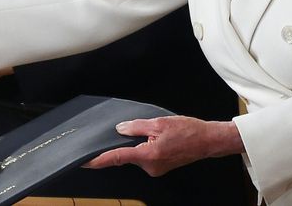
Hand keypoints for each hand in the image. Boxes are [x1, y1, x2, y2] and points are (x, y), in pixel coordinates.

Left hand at [83, 116, 243, 176]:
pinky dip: (145, 146)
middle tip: (144, 129)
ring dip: (139, 143)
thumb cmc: (187, 131)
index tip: (85, 162)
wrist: (207, 141)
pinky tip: (158, 138)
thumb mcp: (158, 123)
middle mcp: (150, 166)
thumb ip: (136, 126)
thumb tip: (120, 129)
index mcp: (148, 155)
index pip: (116, 157)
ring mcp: (155, 169)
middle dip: (127, 141)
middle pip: (126, 153)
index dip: (99, 160)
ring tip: (158, 132)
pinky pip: (144, 156)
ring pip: (136, 154)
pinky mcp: (159, 167)